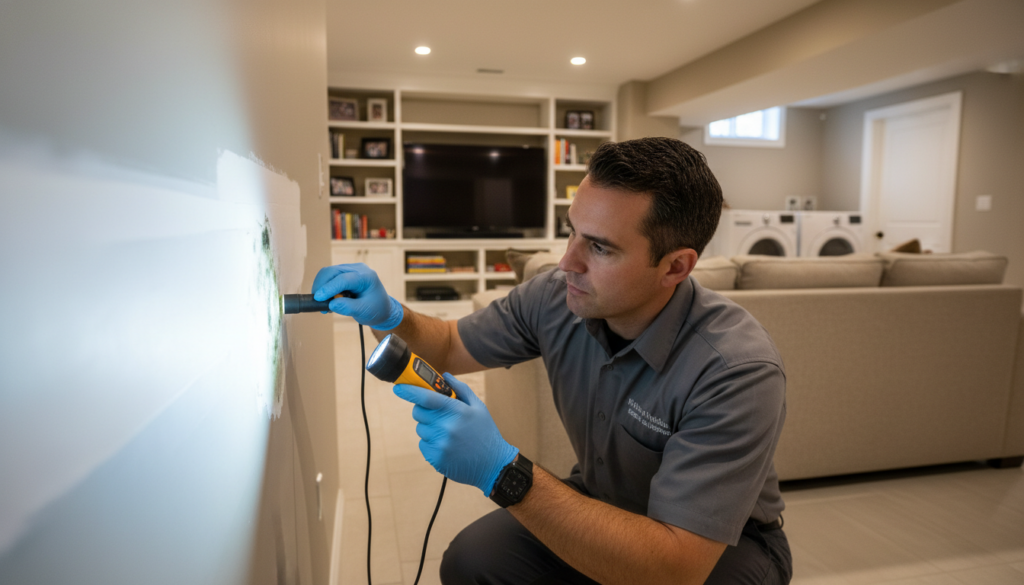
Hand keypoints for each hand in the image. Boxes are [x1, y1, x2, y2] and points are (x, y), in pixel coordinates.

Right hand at [311, 263, 402, 329]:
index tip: (318, 298)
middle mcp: (358, 269)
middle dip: (321, 286)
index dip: (329, 288)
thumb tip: (331, 304)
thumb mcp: (364, 312)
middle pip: (332, 271)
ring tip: (324, 303)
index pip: (344, 279)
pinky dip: (325, 287)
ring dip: (322, 287)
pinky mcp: (344, 273)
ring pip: (328, 273)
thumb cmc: (376, 310)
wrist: (382, 308)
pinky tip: (328, 298)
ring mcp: (351, 269)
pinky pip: (329, 277)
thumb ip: (348, 308)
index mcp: (367, 277)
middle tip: (318, 302)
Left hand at [394, 373, 517, 495]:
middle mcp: (446, 427)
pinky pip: (423, 444)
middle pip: (418, 412)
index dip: (409, 391)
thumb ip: (460, 389)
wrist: (493, 465)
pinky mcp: (435, 458)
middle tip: (439, 414)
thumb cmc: (486, 433)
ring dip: (429, 428)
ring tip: (448, 433)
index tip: (398, 387)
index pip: (426, 397)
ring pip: (420, 429)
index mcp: (457, 411)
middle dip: (424, 410)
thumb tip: (444, 376)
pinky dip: (431, 443)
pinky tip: (447, 445)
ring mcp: (440, 444)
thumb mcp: (478, 407)